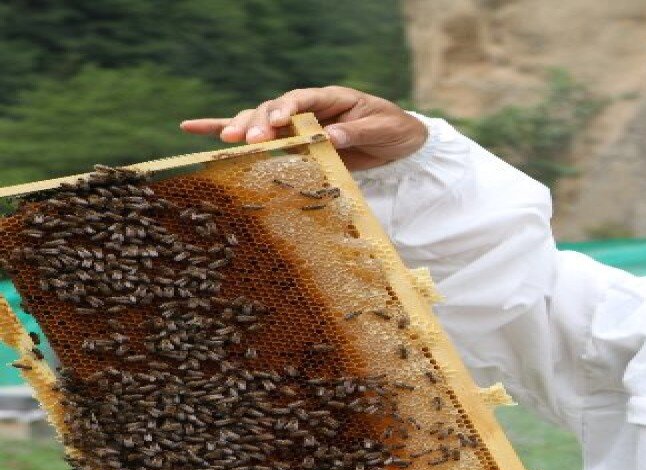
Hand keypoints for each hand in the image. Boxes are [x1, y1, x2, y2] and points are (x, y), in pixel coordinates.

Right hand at [180, 86, 428, 169]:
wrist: (400, 140)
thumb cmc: (393, 130)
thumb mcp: (382, 130)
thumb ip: (356, 133)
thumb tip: (330, 137)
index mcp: (331, 99)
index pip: (301, 99)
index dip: (285, 109)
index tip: (276, 123)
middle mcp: (308, 108)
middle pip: (274, 109)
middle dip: (258, 123)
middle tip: (246, 140)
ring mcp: (296, 122)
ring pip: (259, 120)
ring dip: (242, 129)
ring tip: (227, 141)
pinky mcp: (291, 139)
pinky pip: (257, 134)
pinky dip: (224, 130)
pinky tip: (192, 128)